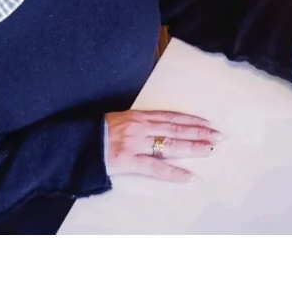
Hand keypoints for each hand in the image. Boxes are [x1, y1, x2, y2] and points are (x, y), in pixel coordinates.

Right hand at [104, 110, 221, 182]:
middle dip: (198, 132)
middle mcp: (139, 127)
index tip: (207, 123)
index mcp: (136, 115)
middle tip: (218, 136)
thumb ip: (135, 124)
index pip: (170, 117)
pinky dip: (173, 172)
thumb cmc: (93, 133)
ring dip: (192, 147)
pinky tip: (188, 176)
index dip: (190, 120)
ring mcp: (134, 143)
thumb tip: (153, 128)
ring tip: (210, 150)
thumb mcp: (116, 120)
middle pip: (175, 129)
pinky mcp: (128, 161)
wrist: (72, 143)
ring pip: (170, 145)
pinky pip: (155, 167)